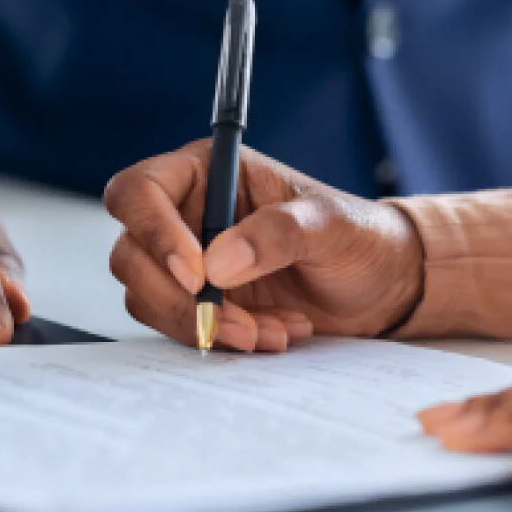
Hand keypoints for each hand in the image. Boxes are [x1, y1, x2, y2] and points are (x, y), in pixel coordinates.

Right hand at [104, 140, 423, 351]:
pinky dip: (221, 339)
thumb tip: (218, 264)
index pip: (139, 191)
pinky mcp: (197, 303)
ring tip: (271, 330)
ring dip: (206, 324)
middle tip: (236, 321)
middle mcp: (185, 214)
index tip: (197, 274)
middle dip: (180, 298)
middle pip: (132, 254)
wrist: (380, 286)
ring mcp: (186, 262)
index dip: (153, 231)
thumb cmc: (357, 237)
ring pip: (149, 298)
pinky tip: (273, 333)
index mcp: (206, 172)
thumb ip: (277, 234)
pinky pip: (179, 327)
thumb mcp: (329, 226)